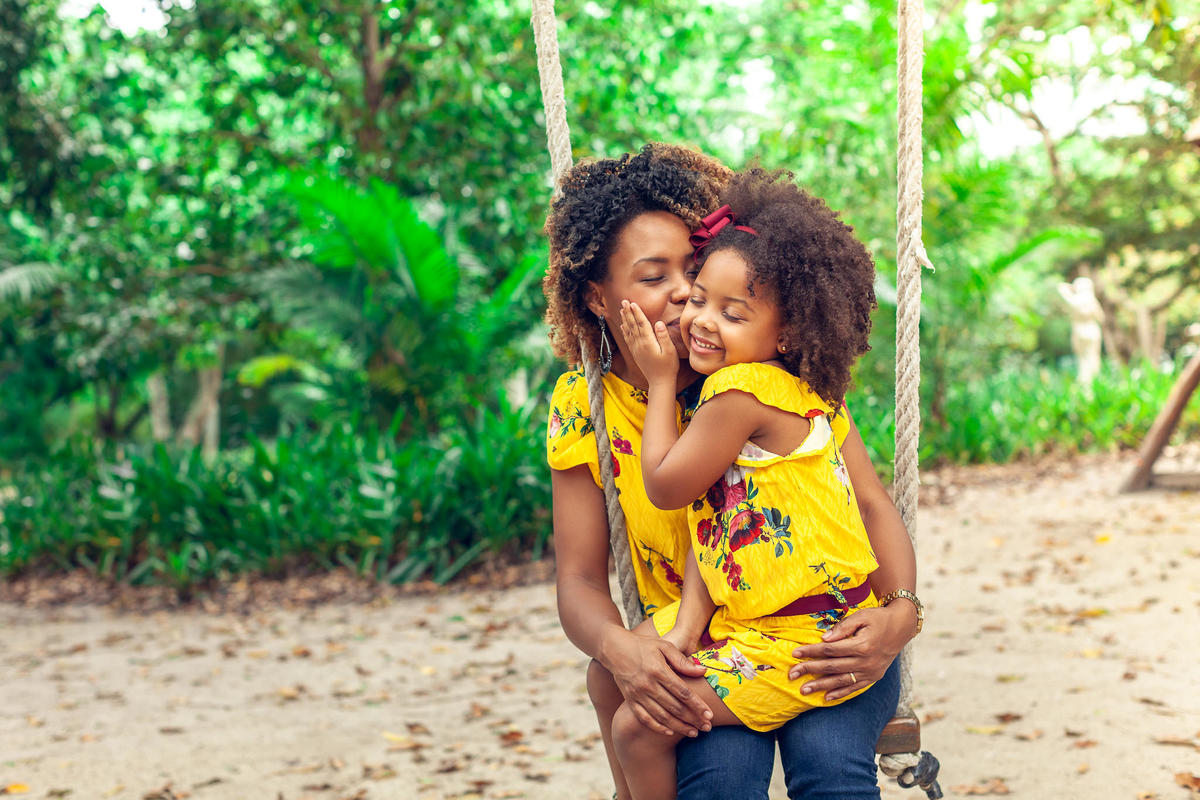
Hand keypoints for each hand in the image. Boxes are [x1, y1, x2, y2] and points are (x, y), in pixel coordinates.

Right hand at [605, 628, 711, 736]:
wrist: (614, 649)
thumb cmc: (643, 645)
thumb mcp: (664, 646)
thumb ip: (682, 661)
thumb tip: (703, 671)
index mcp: (658, 670)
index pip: (682, 692)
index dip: (697, 705)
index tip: (710, 714)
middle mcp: (648, 685)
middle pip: (674, 707)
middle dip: (693, 719)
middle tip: (707, 727)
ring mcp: (638, 694)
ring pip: (661, 716)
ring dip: (679, 726)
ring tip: (694, 732)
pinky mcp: (630, 700)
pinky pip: (644, 718)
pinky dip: (657, 727)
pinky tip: (670, 732)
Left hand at [618, 300, 678, 386]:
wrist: (660, 382)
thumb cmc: (668, 367)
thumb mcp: (670, 351)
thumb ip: (664, 336)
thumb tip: (658, 323)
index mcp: (648, 342)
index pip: (642, 323)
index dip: (637, 312)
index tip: (633, 303)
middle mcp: (640, 344)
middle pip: (633, 325)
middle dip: (628, 312)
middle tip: (623, 301)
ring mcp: (636, 349)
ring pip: (629, 331)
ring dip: (625, 319)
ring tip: (621, 310)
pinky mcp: (635, 353)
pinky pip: (628, 339)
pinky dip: (625, 330)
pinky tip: (623, 325)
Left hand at [787, 603, 916, 700]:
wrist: (902, 627)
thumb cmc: (878, 618)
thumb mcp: (861, 616)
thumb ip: (842, 628)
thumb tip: (824, 639)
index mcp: (862, 645)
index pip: (829, 650)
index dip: (811, 652)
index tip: (795, 653)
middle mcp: (866, 662)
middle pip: (832, 667)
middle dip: (810, 670)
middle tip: (791, 674)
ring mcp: (870, 672)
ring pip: (841, 681)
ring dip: (821, 686)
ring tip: (804, 690)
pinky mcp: (874, 677)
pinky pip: (855, 688)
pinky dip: (840, 693)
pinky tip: (826, 697)